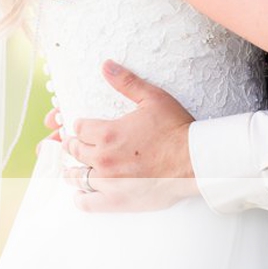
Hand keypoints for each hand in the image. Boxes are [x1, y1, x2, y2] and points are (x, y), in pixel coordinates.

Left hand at [54, 64, 198, 211]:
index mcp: (107, 133)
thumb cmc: (176, 129)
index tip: (83, 128)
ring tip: (77, 168)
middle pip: (73, 151)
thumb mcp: (153, 98)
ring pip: (75, 176)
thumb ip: (127, 82)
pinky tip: (81, 193)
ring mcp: (108, 182)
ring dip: (74, 170)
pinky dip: (80, 197)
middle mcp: (102, 158)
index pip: (78, 128)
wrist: (194, 160)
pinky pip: (86, 202)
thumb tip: (106, 66)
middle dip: (74, 145)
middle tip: (77, 145)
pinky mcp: (116, 200)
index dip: (80, 126)